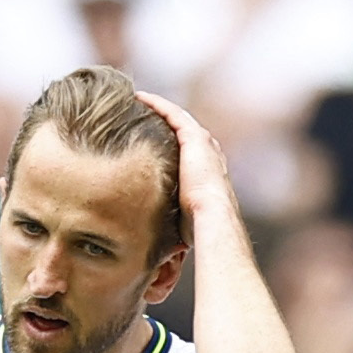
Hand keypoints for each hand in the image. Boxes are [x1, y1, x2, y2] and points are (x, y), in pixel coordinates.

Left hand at [139, 90, 233, 231]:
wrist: (213, 220)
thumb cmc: (200, 232)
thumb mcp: (184, 224)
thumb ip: (174, 225)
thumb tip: (161, 255)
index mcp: (209, 176)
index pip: (189, 155)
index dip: (172, 145)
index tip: (151, 141)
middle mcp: (210, 156)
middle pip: (186, 133)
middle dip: (167, 122)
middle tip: (143, 114)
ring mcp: (203, 145)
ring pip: (179, 119)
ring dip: (160, 109)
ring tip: (138, 101)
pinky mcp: (194, 138)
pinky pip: (173, 114)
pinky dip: (157, 104)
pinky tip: (139, 98)